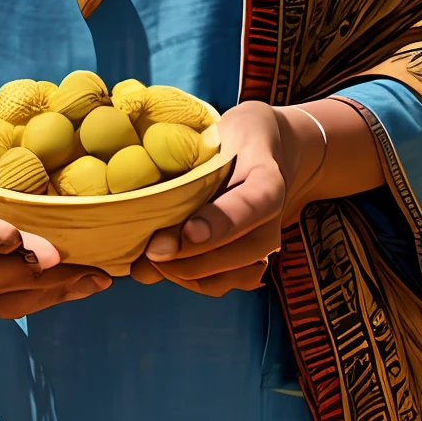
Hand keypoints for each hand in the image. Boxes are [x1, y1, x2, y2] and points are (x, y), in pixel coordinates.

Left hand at [139, 98, 376, 296]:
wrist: (271, 148)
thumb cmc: (233, 140)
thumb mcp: (215, 137)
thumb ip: (190, 172)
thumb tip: (149, 217)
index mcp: (267, 180)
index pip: (251, 205)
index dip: (220, 223)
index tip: (189, 232)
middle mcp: (273, 219)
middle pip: (241, 251)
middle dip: (189, 258)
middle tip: (148, 253)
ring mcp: (265, 243)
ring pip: (231, 274)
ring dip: (186, 274)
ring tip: (149, 262)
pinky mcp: (252, 260)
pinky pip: (223, 283)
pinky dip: (190, 280)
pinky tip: (166, 266)